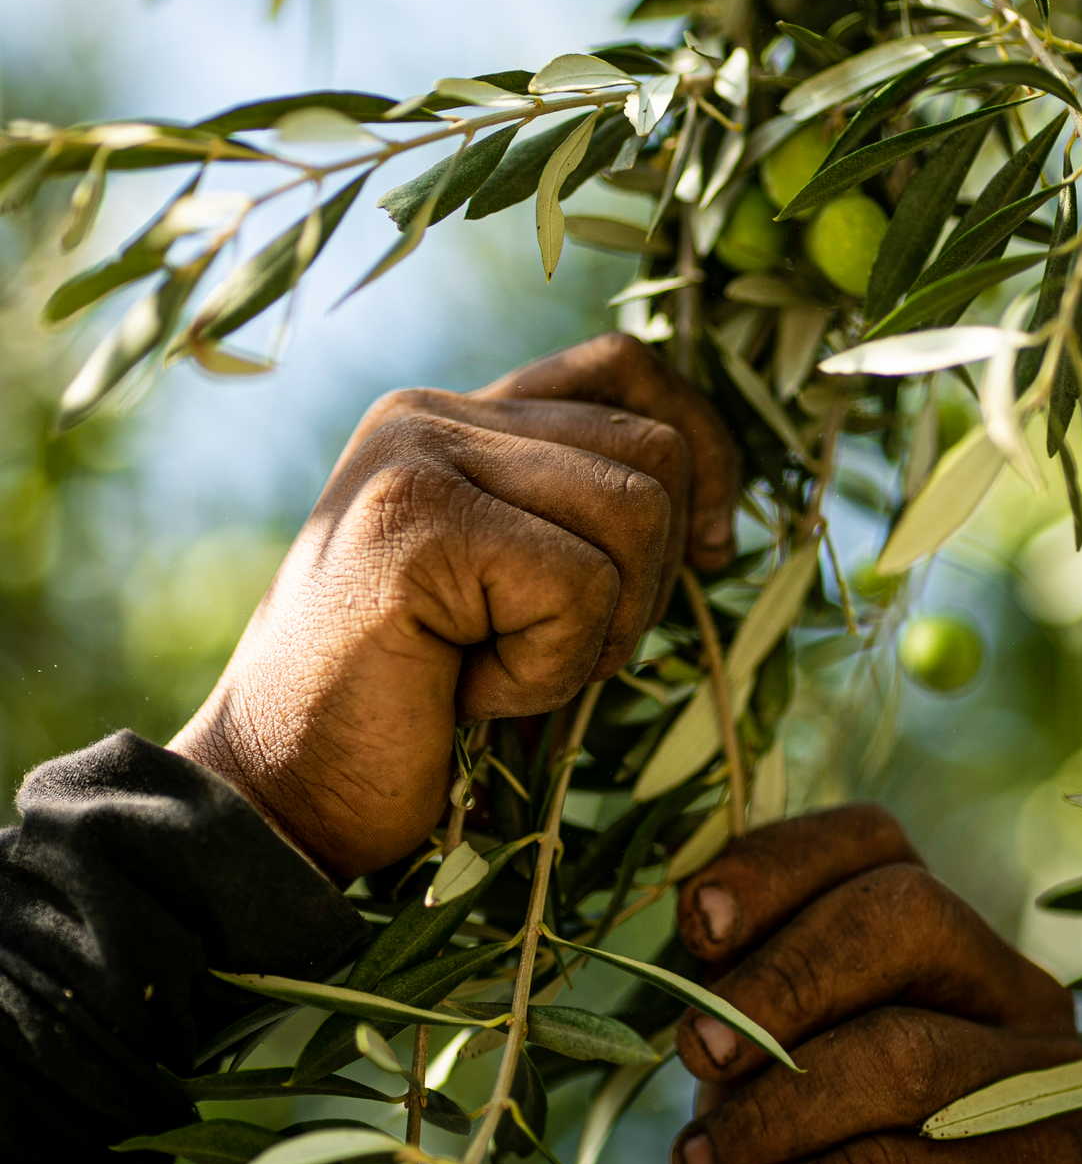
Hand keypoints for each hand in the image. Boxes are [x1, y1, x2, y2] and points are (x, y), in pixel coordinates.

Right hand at [169, 334, 737, 879]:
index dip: (703, 450)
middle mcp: (432, 413)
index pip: (625, 369)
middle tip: (548, 652)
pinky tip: (460, 693)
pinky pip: (580, 587)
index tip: (714, 547)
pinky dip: (545, 671)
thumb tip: (717, 519)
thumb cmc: (407, 709)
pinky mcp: (416, 524)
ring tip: (491, 670)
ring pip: (635, 513)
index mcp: (455, 418)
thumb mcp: (508, 592)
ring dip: (594, 633)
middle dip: (648, 580)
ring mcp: (417, 458)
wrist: (282, 795)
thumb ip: (575, 520)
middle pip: (654, 451)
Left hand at [670, 811, 1081, 1163]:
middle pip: (901, 915)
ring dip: (774, 1114)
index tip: (698, 924)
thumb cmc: (813, 1138)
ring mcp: (1044, 1072)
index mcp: (935, 919)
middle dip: (780, 984)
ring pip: (902, 1052)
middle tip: (694, 1056)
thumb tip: (702, 925)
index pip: (869, 840)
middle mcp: (1006, 976)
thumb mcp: (765, 1046)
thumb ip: (741, 983)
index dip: (778, 864)